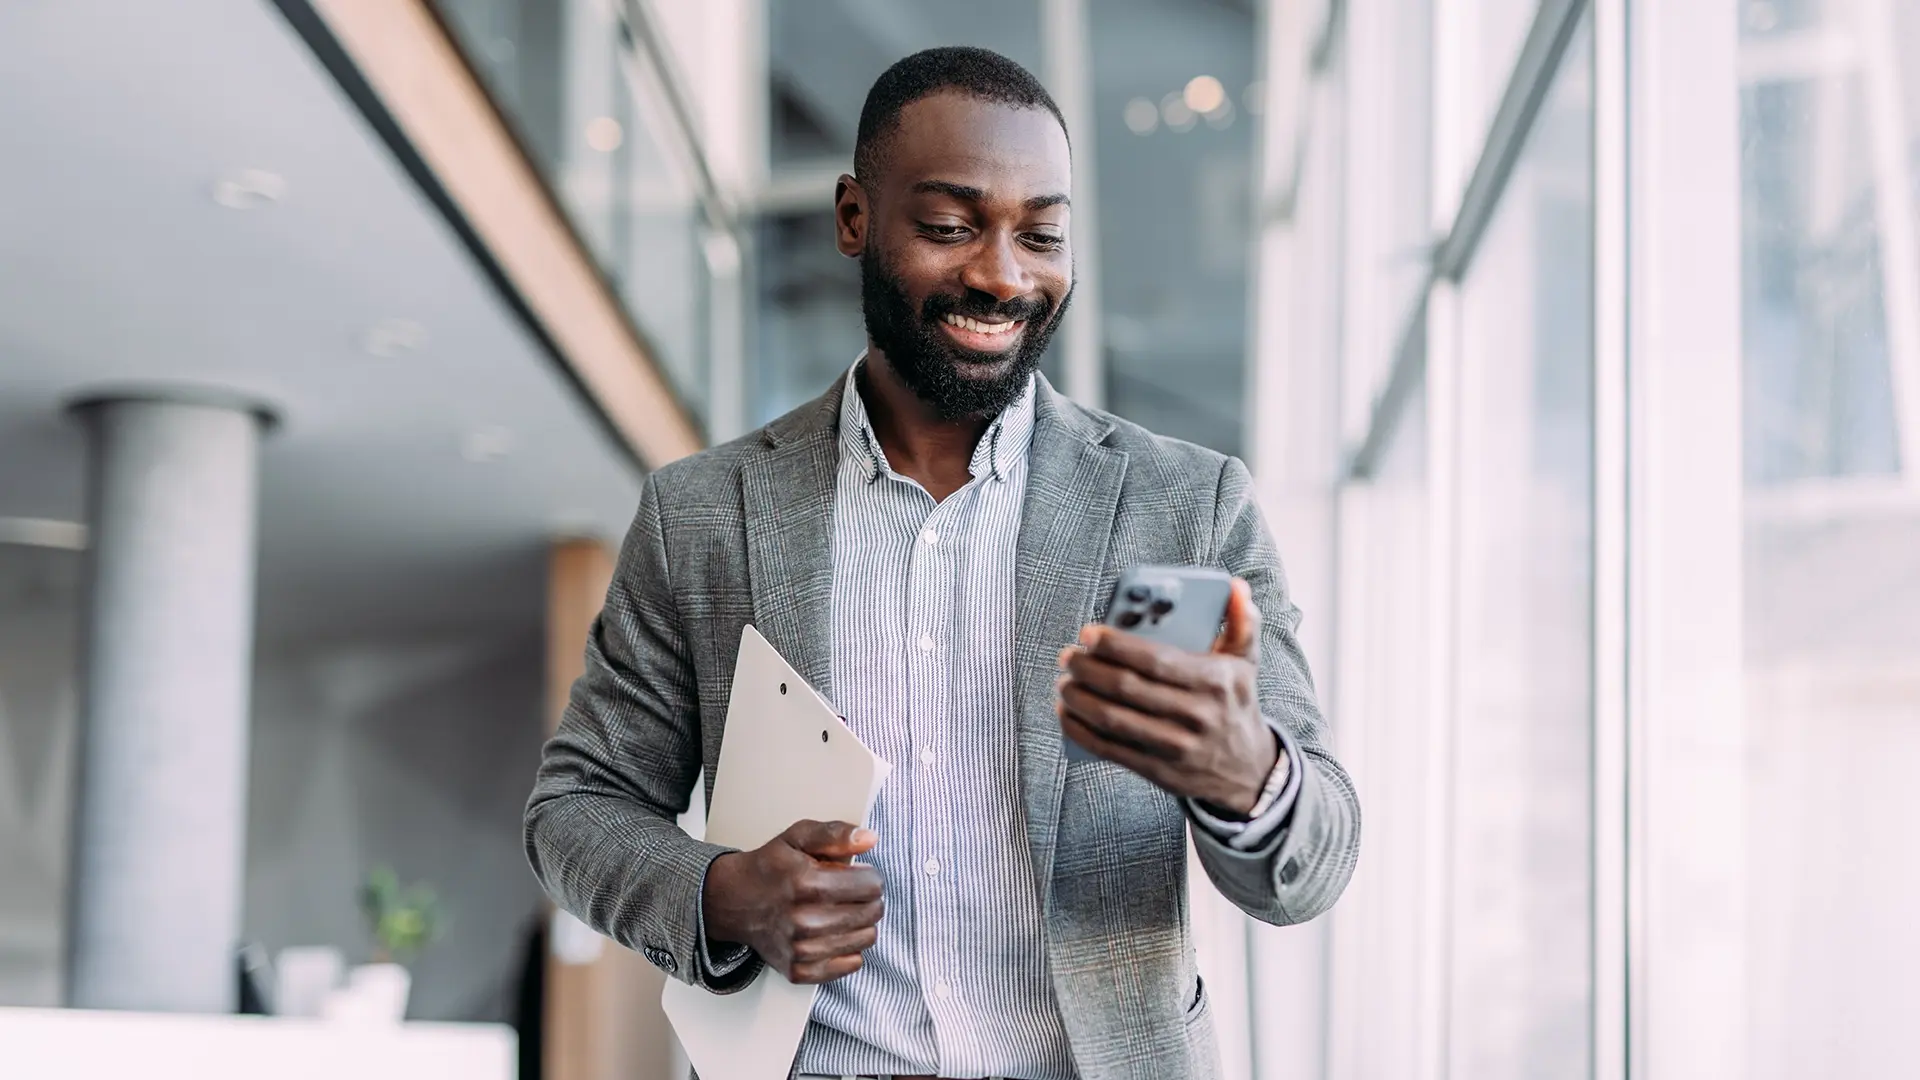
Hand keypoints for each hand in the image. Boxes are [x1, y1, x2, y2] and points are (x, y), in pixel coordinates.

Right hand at [701, 820, 882, 983]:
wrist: (734, 900)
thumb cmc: (770, 867)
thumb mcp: (799, 837)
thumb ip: (836, 834)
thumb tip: (869, 839)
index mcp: (807, 883)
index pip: (871, 886)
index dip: (870, 876)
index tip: (859, 874)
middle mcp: (804, 920)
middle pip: (871, 913)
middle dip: (869, 899)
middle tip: (852, 892)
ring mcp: (800, 948)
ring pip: (865, 939)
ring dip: (861, 923)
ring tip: (842, 910)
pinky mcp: (798, 970)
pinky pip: (850, 964)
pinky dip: (849, 949)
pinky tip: (835, 933)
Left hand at [1057, 577, 1280, 814]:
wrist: (1249, 771)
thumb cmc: (1236, 704)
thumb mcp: (1247, 663)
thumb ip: (1243, 622)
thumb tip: (1235, 587)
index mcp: (1214, 681)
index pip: (1155, 659)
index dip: (1115, 645)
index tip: (1088, 633)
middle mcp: (1196, 715)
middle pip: (1126, 688)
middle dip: (1088, 669)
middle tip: (1069, 656)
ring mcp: (1176, 747)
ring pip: (1113, 719)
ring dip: (1079, 699)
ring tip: (1064, 683)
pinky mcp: (1158, 771)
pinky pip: (1110, 749)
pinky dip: (1081, 732)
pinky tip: (1067, 714)